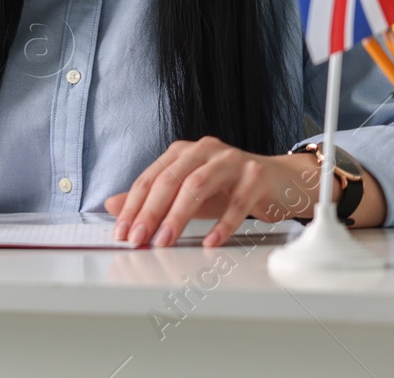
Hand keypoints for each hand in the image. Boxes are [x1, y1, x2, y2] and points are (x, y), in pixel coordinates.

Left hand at [105, 137, 379, 246]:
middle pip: (170, 178)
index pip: (151, 177)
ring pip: (197, 185)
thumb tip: (113, 205)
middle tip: (138, 239)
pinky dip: (221, 224)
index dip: (133, 205)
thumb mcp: (188, 195)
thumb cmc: (231, 188)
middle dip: (150, 211)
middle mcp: (205, 150)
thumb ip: (153, 199)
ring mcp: (232, 161)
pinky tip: (209, 242)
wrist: (280, 182)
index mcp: (184, 152)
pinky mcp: (257, 177)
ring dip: (178, 216)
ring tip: (165, 241)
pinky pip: (236, 202)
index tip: (122, 232)